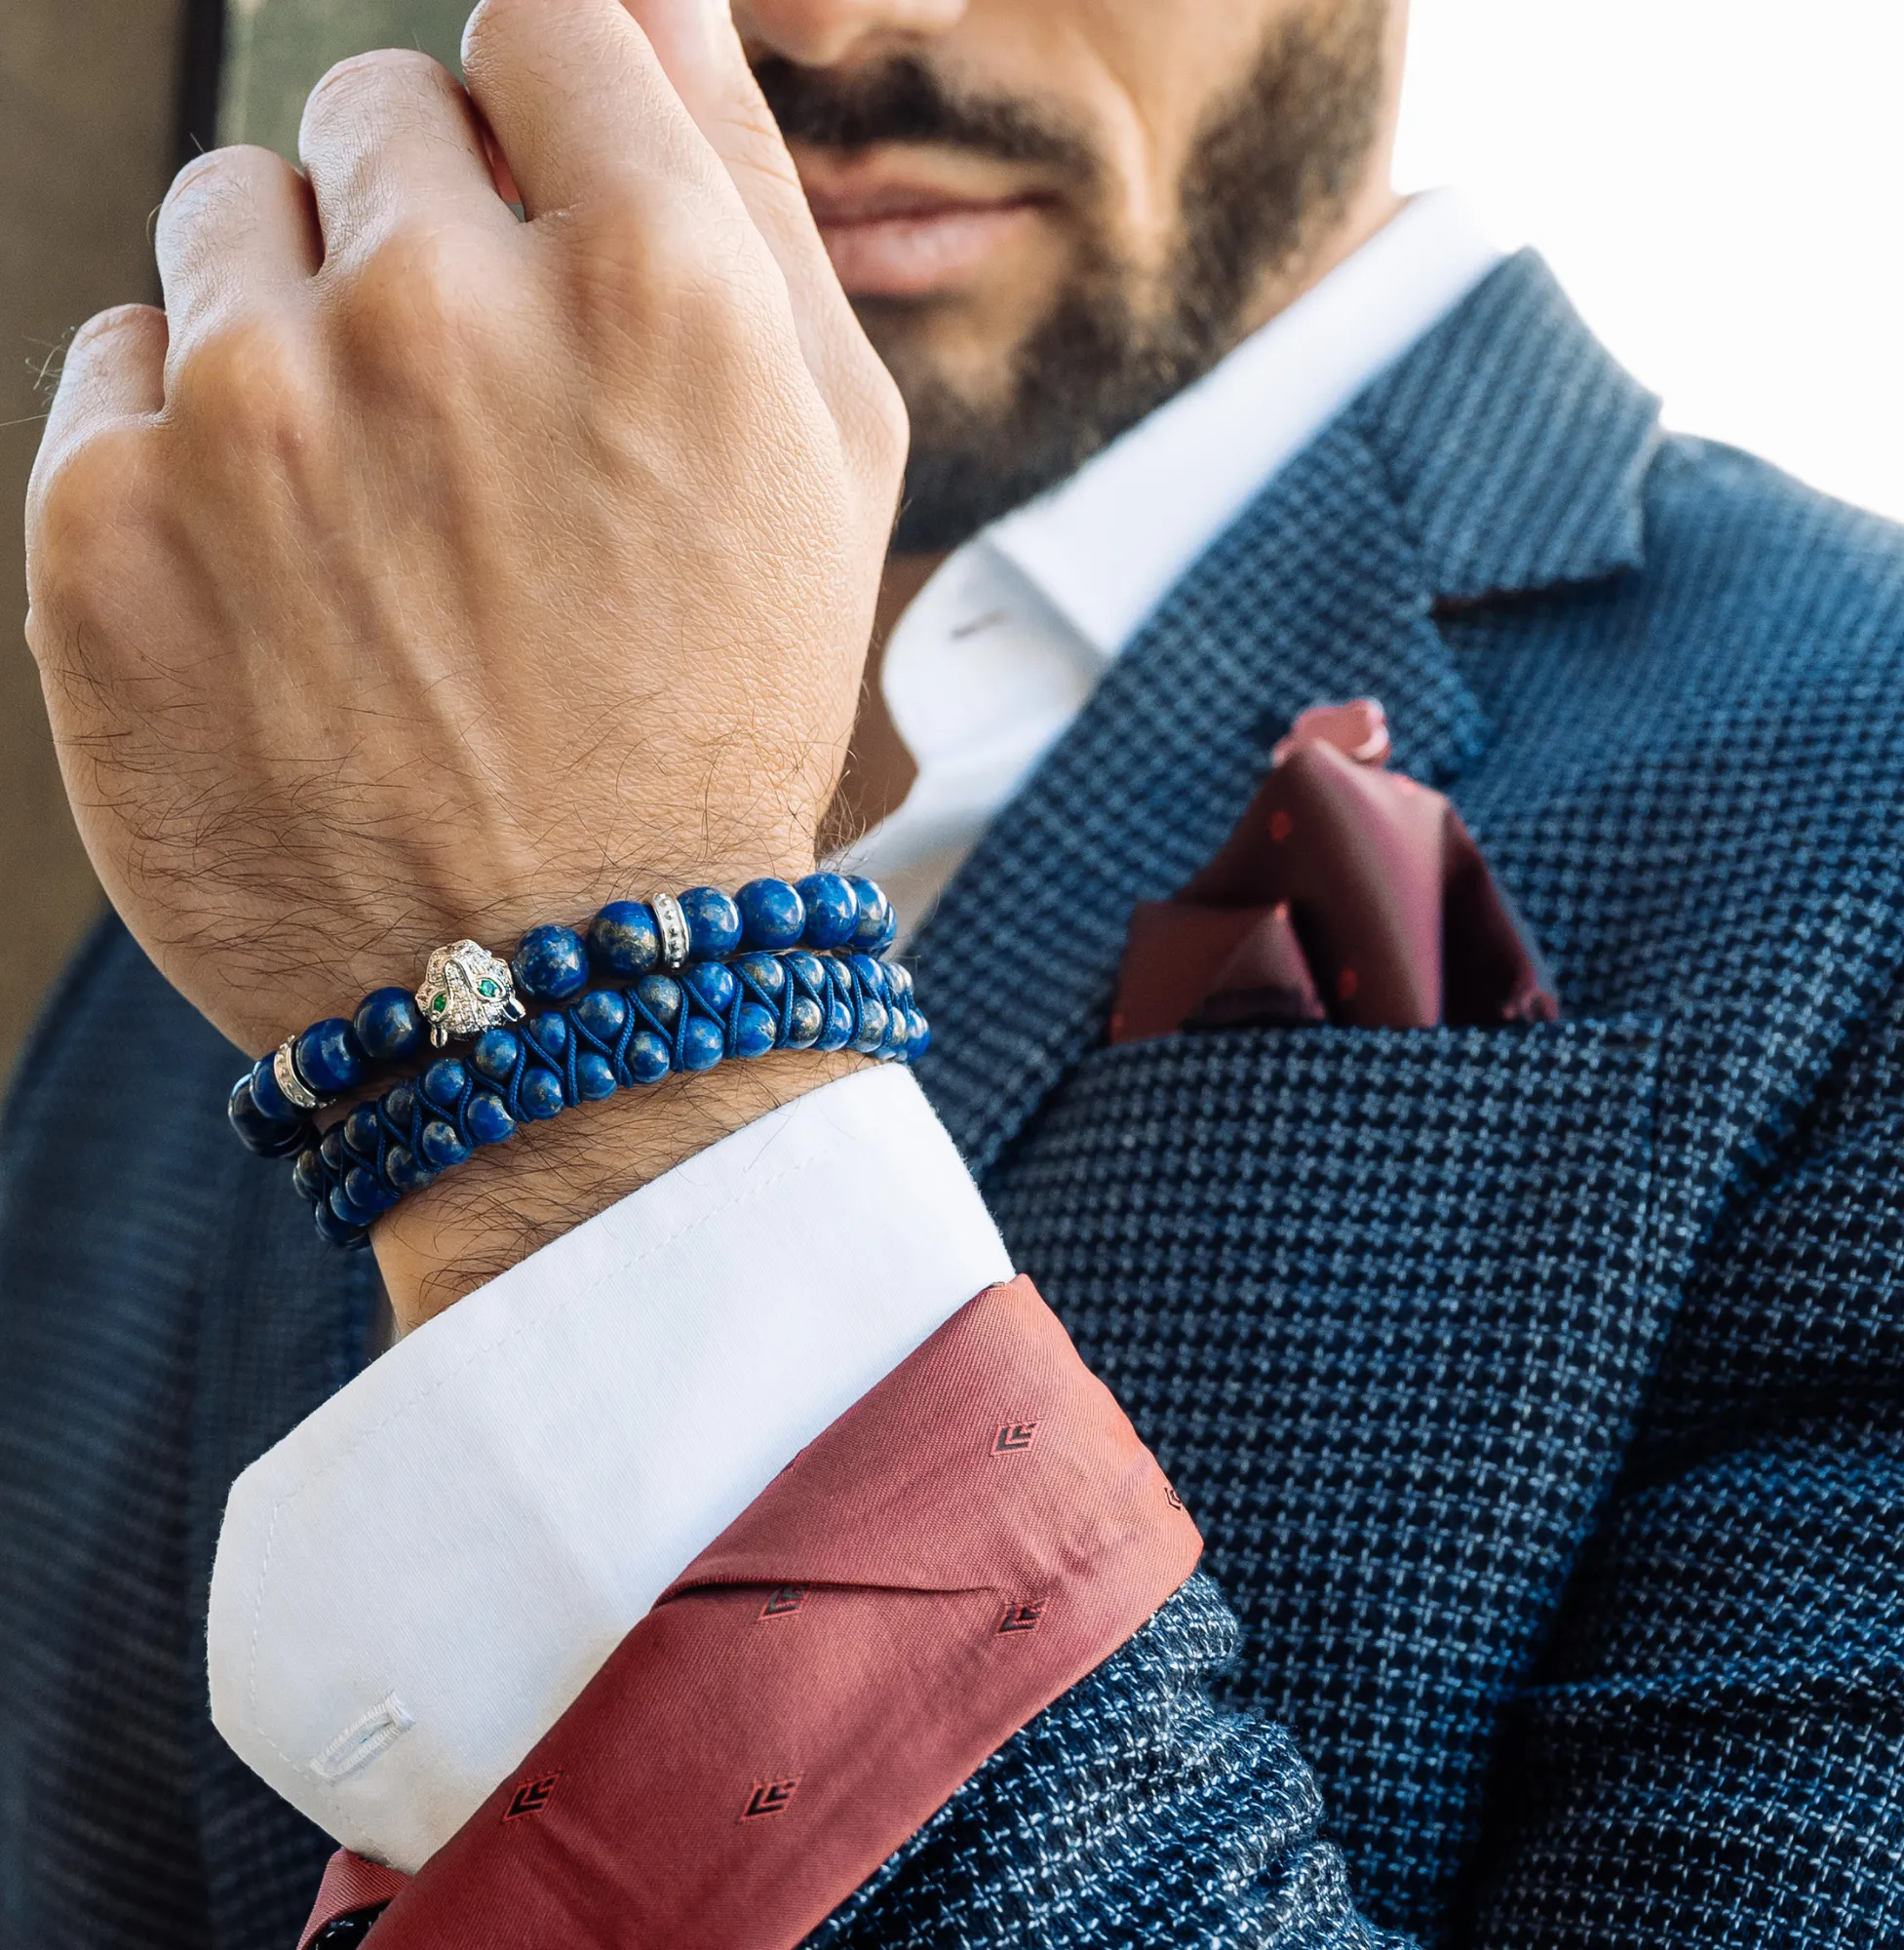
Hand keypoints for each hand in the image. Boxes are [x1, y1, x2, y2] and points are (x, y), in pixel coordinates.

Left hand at [24, 0, 905, 1319]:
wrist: (570, 988)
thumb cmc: (718, 722)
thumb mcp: (828, 463)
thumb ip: (748, 194)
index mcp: (651, 282)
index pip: (548, 15)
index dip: (551, 122)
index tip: (550, 219)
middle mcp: (439, 310)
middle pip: (374, 104)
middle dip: (429, 229)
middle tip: (480, 423)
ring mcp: (251, 419)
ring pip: (228, 222)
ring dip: (300, 323)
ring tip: (384, 513)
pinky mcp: (98, 534)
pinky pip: (111, 362)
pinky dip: (189, 439)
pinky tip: (288, 576)